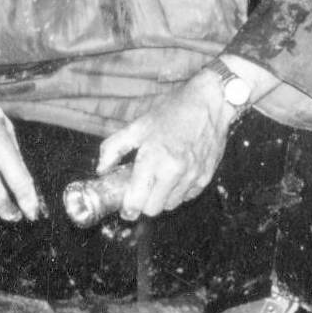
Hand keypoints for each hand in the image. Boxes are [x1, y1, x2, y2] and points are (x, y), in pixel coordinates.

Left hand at [95, 70, 234, 219]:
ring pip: (171, 205)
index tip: (125, 205)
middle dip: (144, 203)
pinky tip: (177, 174)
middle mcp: (174, 171)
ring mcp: (192, 175)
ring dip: (163, 197)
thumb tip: (101, 170)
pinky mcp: (206, 177)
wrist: (210, 103)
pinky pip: (188, 196)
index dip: (127, 208)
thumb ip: (113, 148)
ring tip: (161, 178)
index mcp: (153, 158)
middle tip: (142, 189)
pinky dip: (180, 191)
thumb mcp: (138, 125)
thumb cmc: (173, 111)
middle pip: (153, 210)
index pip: (136, 202)